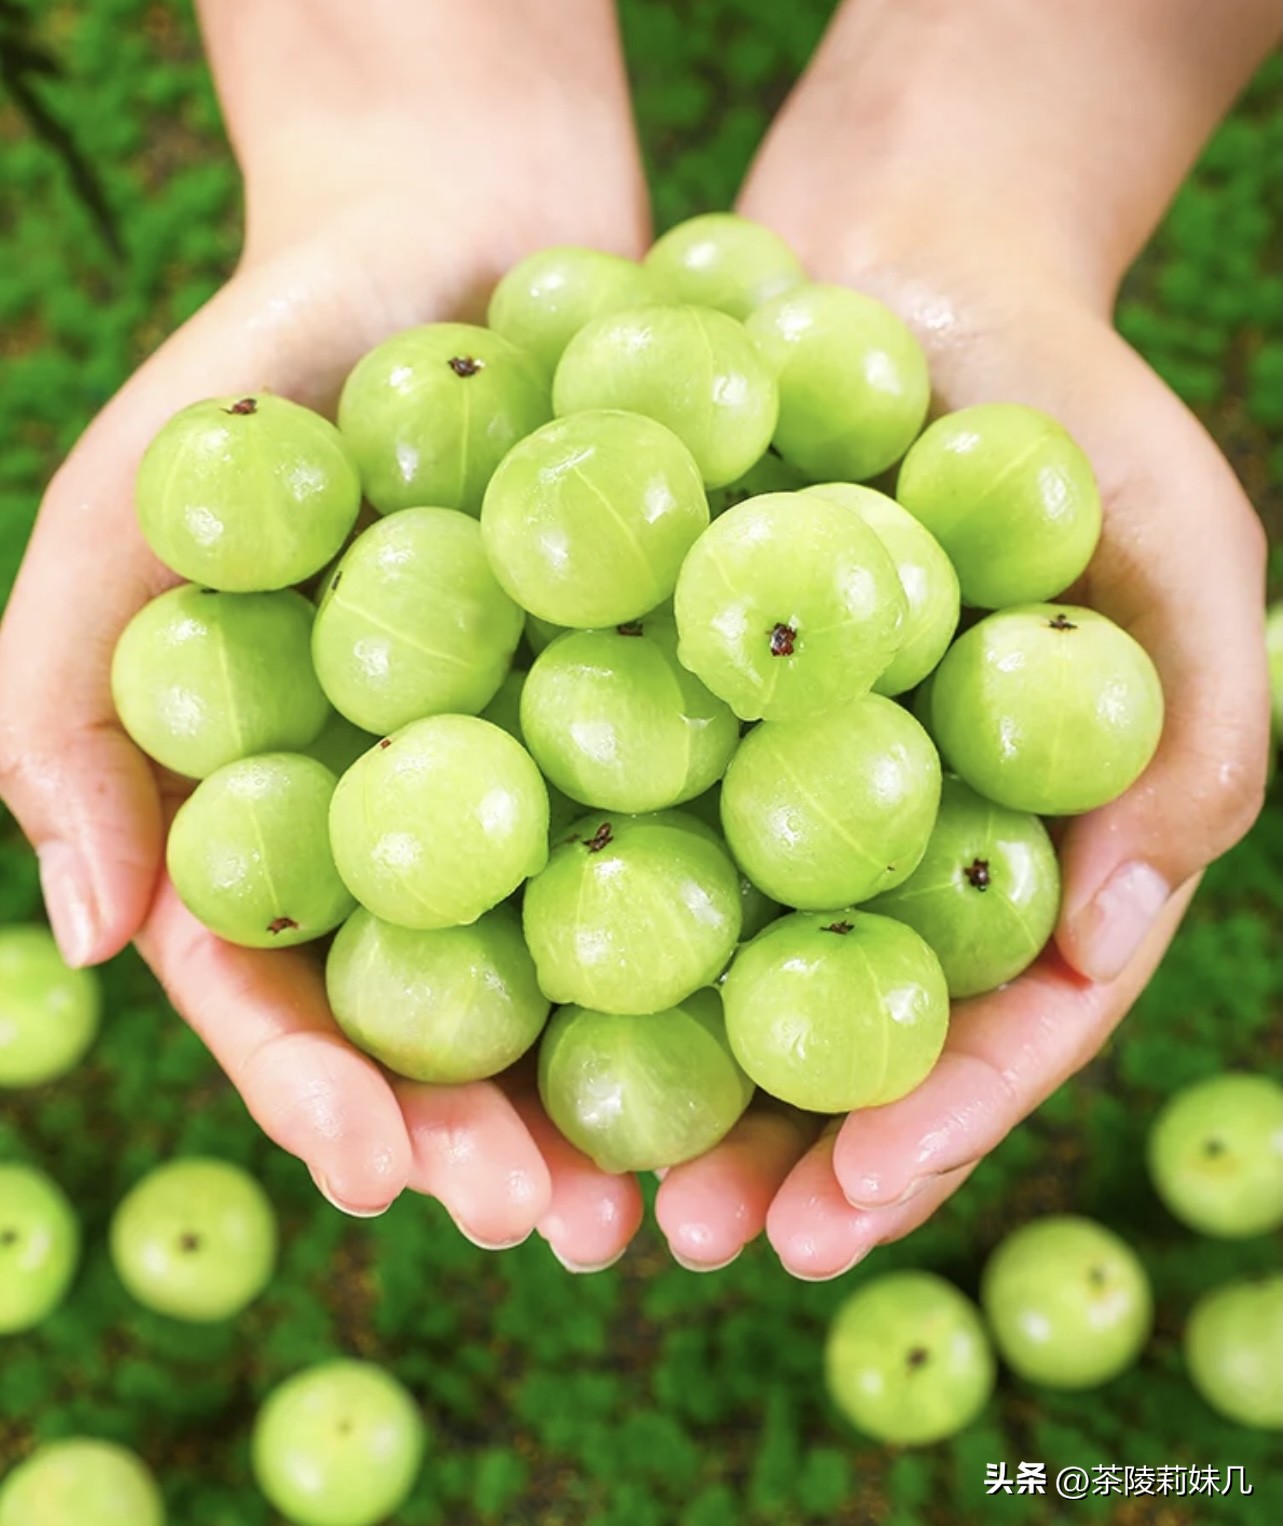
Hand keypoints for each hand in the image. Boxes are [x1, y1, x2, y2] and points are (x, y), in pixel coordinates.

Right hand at [0, 0, 650, 1268]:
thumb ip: (72, 717)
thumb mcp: (129, 525)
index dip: (324, 1092)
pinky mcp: (666, 718)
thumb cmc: (266, 376)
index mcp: (289, 820)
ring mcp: (551, 783)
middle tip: (561, 1229)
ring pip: (586, 972)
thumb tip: (96, 935)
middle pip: (449, 1020)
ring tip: (678, 1198)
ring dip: (626, 1094)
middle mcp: (426, 829)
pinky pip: (704, 842)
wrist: (457, 231)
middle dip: (492, 1138)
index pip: (286, 992)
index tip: (387, 1172)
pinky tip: (792, 1020)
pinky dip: (740, 936)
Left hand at [650, 47, 1270, 1277]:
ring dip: (654, 1074)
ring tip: (576, 1182)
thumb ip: (1187, 732)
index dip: (927, 1124)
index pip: (994, 1021)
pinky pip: (614, 827)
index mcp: (1026, 840)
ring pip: (717, 961)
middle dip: (774, 1146)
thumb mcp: (1174, 542)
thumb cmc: (1064, 400)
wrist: (898, 265)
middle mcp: (894, 838)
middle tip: (686, 1238)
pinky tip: (495, 995)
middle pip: (840, 1028)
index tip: (840, 1211)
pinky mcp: (666, 709)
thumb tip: (1112, 929)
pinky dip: (564, 912)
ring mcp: (773, 783)